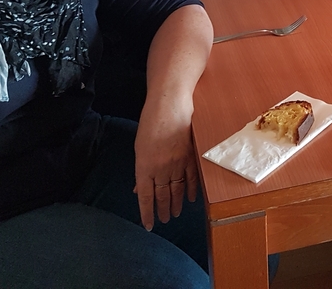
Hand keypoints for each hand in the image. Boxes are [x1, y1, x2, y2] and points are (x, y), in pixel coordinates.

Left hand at [133, 94, 198, 229]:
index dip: (147, 213)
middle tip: (165, 220)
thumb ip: (141, 170)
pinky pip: (192, 178)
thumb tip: (140, 188)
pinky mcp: (190, 156)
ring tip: (176, 214)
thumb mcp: (139, 147)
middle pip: (162, 195)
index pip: (146, 197)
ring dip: (176, 203)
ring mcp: (177, 164)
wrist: (169, 106)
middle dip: (163, 210)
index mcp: (145, 167)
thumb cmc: (150, 122)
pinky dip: (191, 190)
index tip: (149, 225)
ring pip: (177, 189)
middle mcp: (161, 169)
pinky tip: (191, 199)